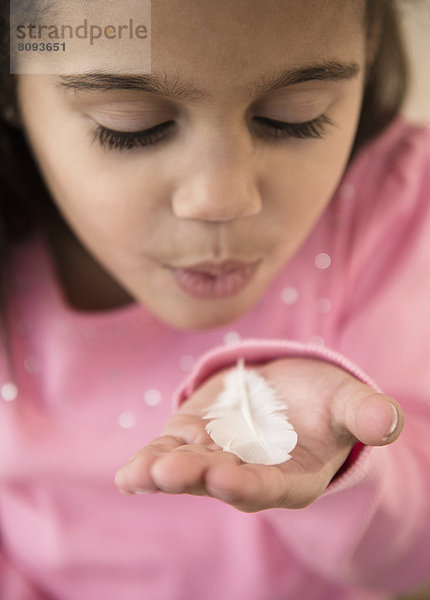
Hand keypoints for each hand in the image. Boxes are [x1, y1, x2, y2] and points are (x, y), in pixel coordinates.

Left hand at [114, 358, 403, 511]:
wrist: (288, 392)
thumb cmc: (324, 403)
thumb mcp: (347, 403)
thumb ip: (365, 415)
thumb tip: (389, 421)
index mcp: (290, 476)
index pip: (266, 486)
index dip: (246, 483)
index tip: (225, 477)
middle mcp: (249, 474)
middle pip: (219, 480)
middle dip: (195, 477)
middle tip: (168, 472)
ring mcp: (217, 456)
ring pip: (188, 469)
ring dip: (162, 472)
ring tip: (139, 475)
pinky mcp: (194, 437)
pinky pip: (168, 452)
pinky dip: (147, 463)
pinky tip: (128, 476)